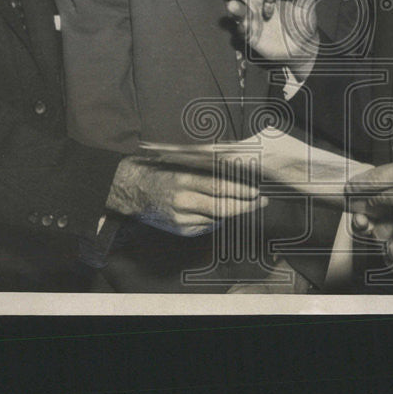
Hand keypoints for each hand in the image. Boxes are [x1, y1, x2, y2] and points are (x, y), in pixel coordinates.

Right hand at [107, 157, 266, 236]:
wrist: (131, 189)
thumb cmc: (160, 172)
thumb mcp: (181, 164)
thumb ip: (205, 170)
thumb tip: (236, 172)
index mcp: (184, 180)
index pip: (219, 188)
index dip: (240, 191)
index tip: (256, 192)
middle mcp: (183, 200)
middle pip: (222, 207)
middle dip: (245, 206)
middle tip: (261, 202)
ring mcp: (180, 217)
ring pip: (216, 218)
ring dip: (234, 212)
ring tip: (246, 204)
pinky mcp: (179, 229)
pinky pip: (206, 226)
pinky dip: (217, 220)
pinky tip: (221, 213)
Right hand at [216, 0, 318, 75]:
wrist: (304, 45)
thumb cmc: (303, 21)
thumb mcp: (304, 1)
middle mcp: (256, 4)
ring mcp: (253, 20)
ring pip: (239, 11)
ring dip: (235, 8)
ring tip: (232, 5)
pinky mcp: (252, 36)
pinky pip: (243, 31)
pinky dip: (242, 28)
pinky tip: (244, 26)